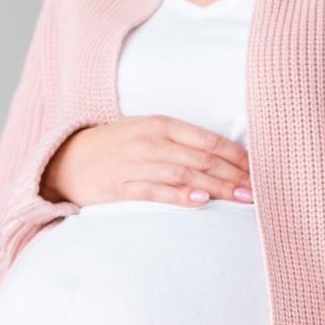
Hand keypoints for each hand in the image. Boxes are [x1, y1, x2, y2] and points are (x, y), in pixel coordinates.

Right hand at [40, 117, 252, 208]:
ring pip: (184, 173)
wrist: (66, 160)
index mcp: (161, 125)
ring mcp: (134, 163)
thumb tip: (224, 160)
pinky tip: (200, 200)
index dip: (236, 156)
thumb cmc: (116, 148)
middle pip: (201, 159)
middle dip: (233, 176)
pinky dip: (179, 194)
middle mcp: (150, 141)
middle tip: (257, 192)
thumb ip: (182, 143)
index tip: (258, 172)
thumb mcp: (148, 134)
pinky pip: (154, 190)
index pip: (208, 140)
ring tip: (241, 199)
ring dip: (216, 187)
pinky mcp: (120, 187)